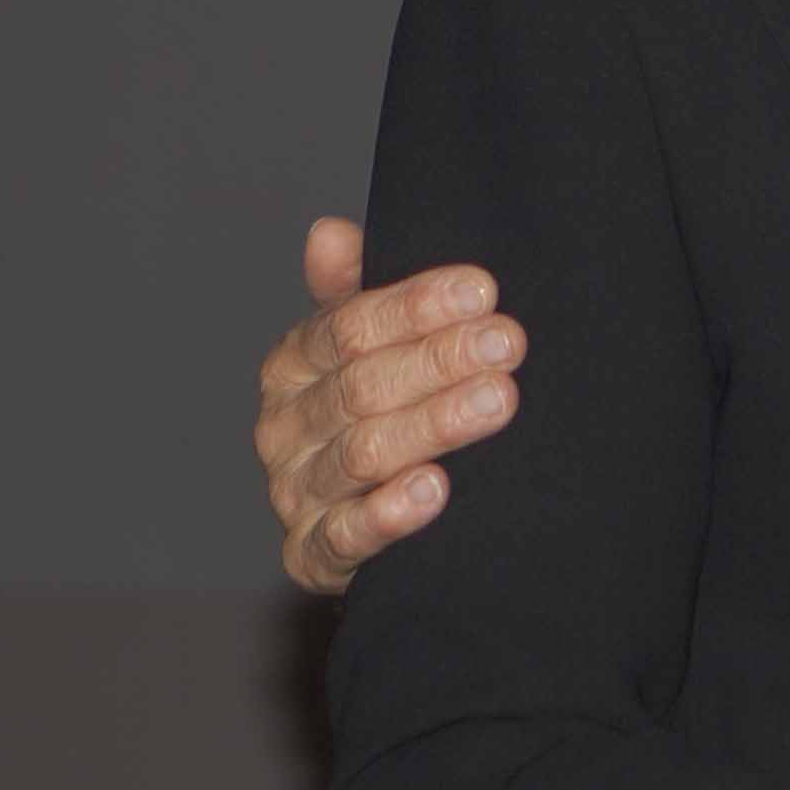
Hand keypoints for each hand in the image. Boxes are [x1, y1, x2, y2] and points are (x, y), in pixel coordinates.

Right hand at [256, 218, 528, 594]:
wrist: (373, 522)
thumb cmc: (380, 412)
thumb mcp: (373, 347)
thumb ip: (357, 291)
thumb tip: (329, 234)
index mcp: (292, 366)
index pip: (347, 327)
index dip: (415, 306)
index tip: (482, 290)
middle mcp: (283, 428)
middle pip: (360, 386)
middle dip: (439, 361)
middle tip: (506, 343)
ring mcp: (293, 493)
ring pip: (362, 454)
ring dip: (433, 425)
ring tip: (495, 401)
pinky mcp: (310, 556)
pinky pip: (346, 537)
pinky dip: (389, 514)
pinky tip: (435, 490)